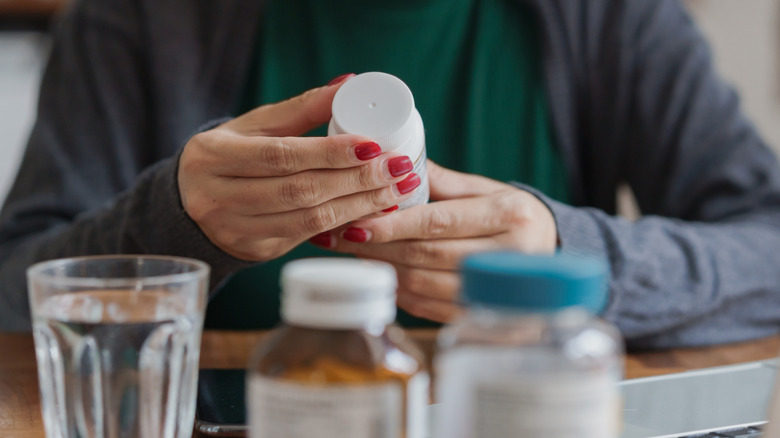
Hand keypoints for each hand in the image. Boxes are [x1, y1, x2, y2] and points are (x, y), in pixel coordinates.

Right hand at [178, 75, 421, 260]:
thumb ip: (301, 109)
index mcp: (213, 156)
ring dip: (360, 205)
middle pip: (301, 190)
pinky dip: (345, 223)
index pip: (282, 155)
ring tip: (397, 191)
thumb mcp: (254, 127)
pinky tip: (374, 211)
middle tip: (398, 169)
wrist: (190, 204)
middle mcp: (218, 197)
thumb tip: (349, 84)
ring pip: (309, 220)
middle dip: (357, 180)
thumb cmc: (228, 157)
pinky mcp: (256, 251)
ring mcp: (236, 230)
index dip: (331, 152)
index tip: (373, 146)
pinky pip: (308, 237)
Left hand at [311, 161, 557, 321]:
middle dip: (378, 247)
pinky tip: (383, 276)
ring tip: (356, 254)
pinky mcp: (487, 317)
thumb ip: (443, 181)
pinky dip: (401, 293)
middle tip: (343, 237)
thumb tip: (393, 165)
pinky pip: (431, 308)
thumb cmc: (514, 216)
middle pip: (427, 255)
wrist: (554, 254)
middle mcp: (509, 256)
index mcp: (510, 215)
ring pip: (425, 285)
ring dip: (384, 270)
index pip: (439, 221)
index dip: (393, 225)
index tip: (356, 223)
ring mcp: (499, 292)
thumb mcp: (488, 190)